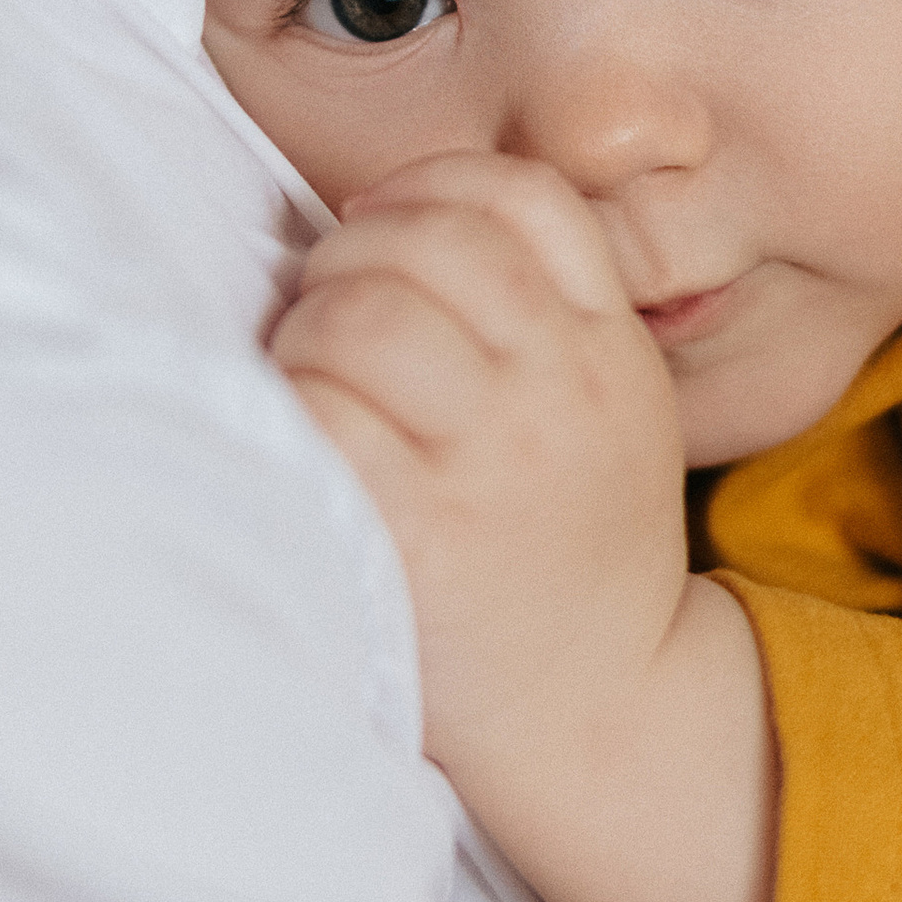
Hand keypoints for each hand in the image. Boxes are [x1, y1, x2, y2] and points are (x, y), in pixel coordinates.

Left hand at [270, 150, 776, 901]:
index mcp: (609, 350)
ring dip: (306, 329)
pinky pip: (321, 415)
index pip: (523, 199)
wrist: (603, 711)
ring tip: (311, 381)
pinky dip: (288, 411)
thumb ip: (548, 315)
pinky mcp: (419, 535)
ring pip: (362, 312)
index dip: (428, 190)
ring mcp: (492, 464)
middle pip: (427, 240)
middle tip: (326, 315)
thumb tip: (402, 216)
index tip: (383, 230)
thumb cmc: (570, 552)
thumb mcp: (612, 413)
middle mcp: (560, 393)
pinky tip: (300, 444)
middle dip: (346, 258)